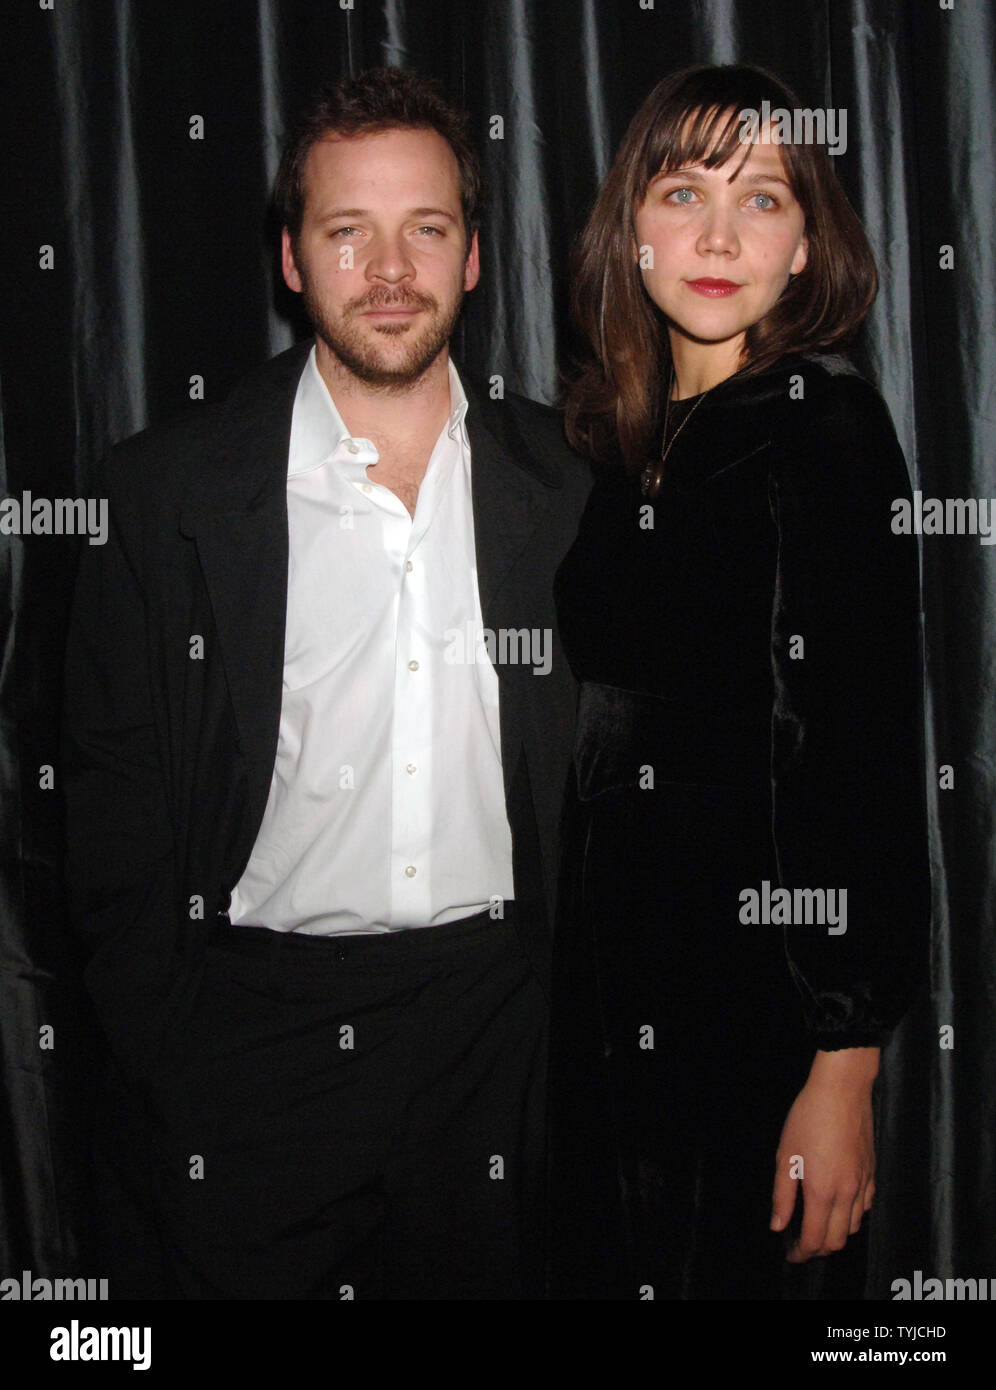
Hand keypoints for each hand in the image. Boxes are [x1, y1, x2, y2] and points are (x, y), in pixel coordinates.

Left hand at [770, 1047, 878, 1261]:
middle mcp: (847, 1194)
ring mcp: (863, 1184)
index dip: (801, 1253)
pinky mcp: (872, 1172)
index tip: (790, 1254)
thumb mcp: (785, 1156)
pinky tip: (838, 1207)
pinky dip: (851, 1217)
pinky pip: (865, 1208)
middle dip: (818, 1250)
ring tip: (817, 1227)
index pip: (815, 1239)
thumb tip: (778, 1226)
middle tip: (801, 1245)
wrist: (842, 1090)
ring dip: (835, 1235)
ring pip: (853, 1227)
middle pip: (837, 1241)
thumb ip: (782, 1195)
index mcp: (823, 1192)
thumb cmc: (808, 1118)